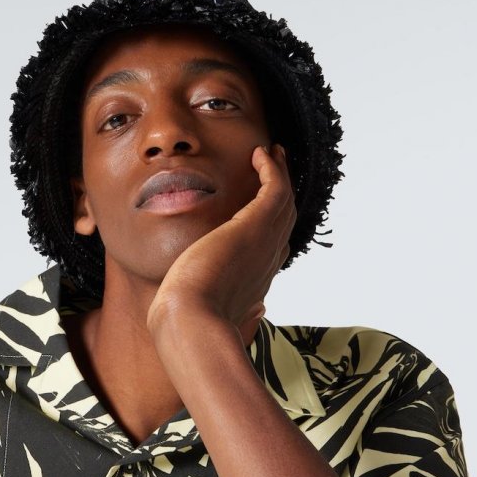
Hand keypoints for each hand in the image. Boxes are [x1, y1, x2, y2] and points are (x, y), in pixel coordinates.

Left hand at [147, 144, 294, 346]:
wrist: (192, 320)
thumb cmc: (191, 323)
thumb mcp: (215, 316)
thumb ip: (237, 312)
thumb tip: (257, 313)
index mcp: (257, 282)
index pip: (274, 249)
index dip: (273, 226)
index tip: (263, 209)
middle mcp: (268, 262)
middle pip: (285, 220)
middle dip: (282, 194)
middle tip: (275, 169)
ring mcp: (267, 242)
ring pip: (285, 201)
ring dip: (280, 174)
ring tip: (271, 154)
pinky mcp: (257, 225)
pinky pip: (276, 187)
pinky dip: (272, 168)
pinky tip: (259, 154)